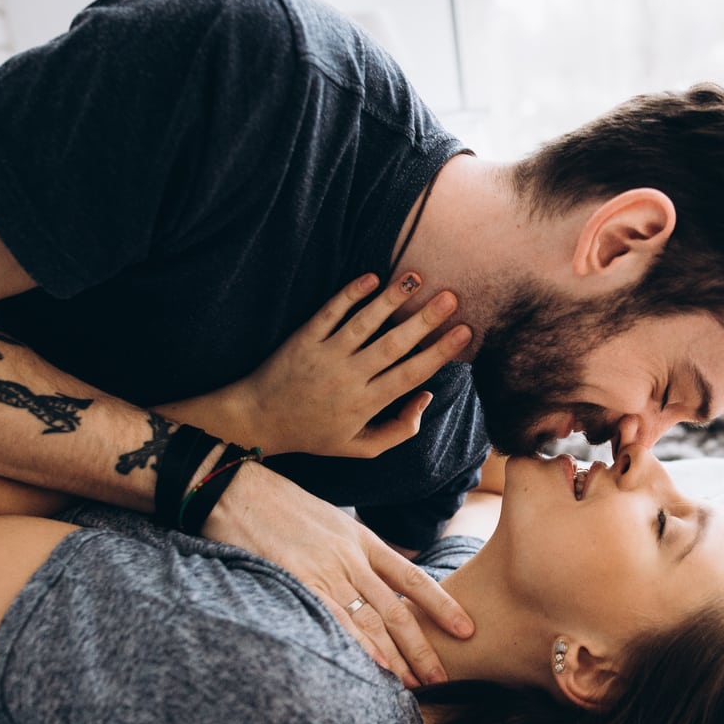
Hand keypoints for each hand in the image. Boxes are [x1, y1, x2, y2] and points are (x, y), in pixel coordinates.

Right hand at [205, 460, 473, 686]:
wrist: (233, 488)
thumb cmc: (275, 505)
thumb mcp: (326, 521)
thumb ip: (349, 550)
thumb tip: (365, 579)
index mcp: (361, 539)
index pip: (412, 577)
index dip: (442, 606)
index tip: (465, 629)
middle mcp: (351, 556)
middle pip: (398, 608)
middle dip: (423, 645)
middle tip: (442, 676)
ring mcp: (326, 569)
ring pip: (373, 619)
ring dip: (397, 655)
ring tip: (416, 682)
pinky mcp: (298, 581)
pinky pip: (337, 619)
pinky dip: (360, 645)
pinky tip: (378, 666)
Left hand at [223, 273, 470, 457]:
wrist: (258, 421)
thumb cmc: (315, 434)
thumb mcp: (361, 446)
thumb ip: (400, 429)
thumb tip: (426, 396)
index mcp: (366, 403)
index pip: (411, 374)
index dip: (441, 352)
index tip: (465, 332)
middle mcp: (348, 378)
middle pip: (393, 345)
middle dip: (425, 320)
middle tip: (451, 297)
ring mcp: (325, 356)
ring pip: (364, 324)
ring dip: (391, 299)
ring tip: (416, 277)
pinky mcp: (304, 339)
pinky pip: (329, 313)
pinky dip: (349, 294)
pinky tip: (371, 277)